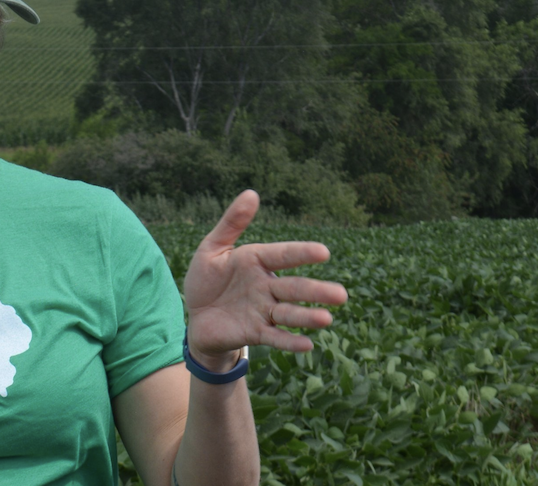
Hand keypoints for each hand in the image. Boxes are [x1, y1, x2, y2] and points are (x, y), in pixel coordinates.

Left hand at [183, 190, 347, 369]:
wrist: (196, 316)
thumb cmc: (206, 279)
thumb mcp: (212, 249)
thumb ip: (231, 224)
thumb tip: (252, 193)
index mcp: (256, 261)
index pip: (282, 255)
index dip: (301, 254)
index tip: (323, 252)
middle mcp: (266, 286)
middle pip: (294, 287)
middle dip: (316, 291)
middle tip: (341, 295)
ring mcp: (262, 310)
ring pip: (288, 313)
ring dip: (307, 317)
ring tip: (326, 319)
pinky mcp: (255, 332)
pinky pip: (274, 337)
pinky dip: (290, 341)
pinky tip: (307, 343)